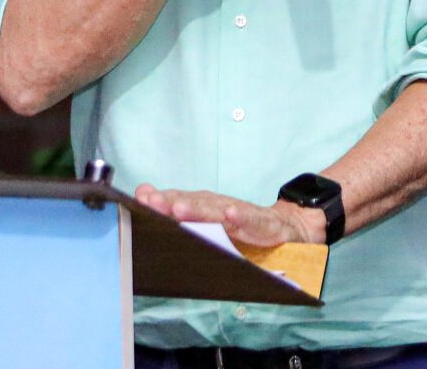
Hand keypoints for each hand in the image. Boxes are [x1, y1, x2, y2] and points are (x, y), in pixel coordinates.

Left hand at [134, 183, 324, 246]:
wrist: (287, 228)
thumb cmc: (241, 227)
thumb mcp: (211, 224)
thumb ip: (183, 215)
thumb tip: (148, 198)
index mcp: (206, 208)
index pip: (180, 201)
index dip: (160, 200)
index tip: (139, 198)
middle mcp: (221, 206)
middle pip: (194, 203)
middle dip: (172, 203)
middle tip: (153, 203)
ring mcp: (242, 214)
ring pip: (217, 211)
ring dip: (198, 209)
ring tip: (180, 210)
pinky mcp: (263, 224)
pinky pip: (251, 221)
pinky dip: (241, 217)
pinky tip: (231, 215)